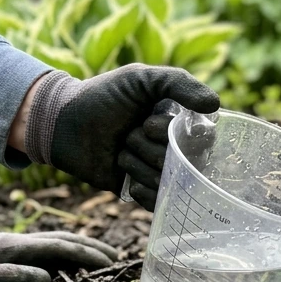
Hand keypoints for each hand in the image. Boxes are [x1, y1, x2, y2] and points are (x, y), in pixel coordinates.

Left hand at [17, 64, 218, 208]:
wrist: (64, 124)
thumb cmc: (104, 96)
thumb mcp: (142, 79)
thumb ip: (180, 83)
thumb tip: (216, 104)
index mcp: (181, 123)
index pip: (201, 139)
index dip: (172, 134)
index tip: (147, 123)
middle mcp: (175, 149)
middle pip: (182, 162)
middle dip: (149, 148)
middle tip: (128, 134)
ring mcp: (159, 172)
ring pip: (167, 182)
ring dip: (138, 165)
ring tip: (120, 152)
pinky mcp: (144, 193)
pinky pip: (159, 202)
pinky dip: (142, 190)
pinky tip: (127, 178)